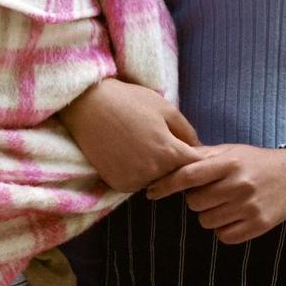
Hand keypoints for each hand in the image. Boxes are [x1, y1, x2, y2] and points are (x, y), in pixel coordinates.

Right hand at [58, 77, 202, 192]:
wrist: (87, 106)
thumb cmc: (128, 101)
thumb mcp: (165, 108)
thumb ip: (186, 131)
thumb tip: (199, 148)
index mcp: (169, 152)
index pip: (196, 165)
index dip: (198, 157)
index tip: (194, 149)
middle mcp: (153, 172)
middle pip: (176, 175)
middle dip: (176, 163)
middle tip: (163, 143)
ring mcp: (134, 180)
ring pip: (157, 181)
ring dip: (157, 171)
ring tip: (144, 146)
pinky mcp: (118, 184)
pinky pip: (138, 183)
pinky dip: (138, 174)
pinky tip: (129, 154)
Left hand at [150, 144, 285, 244]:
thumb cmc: (254, 162)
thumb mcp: (230, 151)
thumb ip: (202, 156)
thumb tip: (168, 158)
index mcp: (229, 163)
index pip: (188, 175)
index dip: (166, 185)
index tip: (151, 191)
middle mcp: (239, 184)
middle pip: (194, 203)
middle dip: (197, 199)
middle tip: (212, 192)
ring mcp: (249, 206)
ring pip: (207, 221)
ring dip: (210, 214)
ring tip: (225, 203)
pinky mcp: (259, 225)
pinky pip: (224, 236)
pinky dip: (223, 229)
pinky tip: (234, 216)